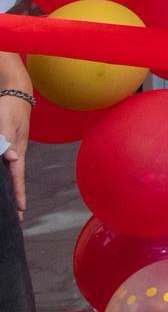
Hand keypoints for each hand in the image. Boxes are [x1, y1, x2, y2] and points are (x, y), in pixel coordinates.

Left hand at [1, 87, 26, 215]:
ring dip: (9, 190)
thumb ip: (6, 140)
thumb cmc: (9, 107)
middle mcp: (15, 153)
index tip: (20, 211)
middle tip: (16, 218)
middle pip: (15, 180)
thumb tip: (11, 159)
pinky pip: (5, 166)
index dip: (18, 194)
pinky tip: (2, 183)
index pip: (17, 176)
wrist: (15, 93)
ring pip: (9, 174)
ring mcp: (12, 150)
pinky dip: (5, 178)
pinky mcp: (7, 146)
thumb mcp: (6, 122)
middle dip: (16, 199)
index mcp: (18, 150)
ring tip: (9, 206)